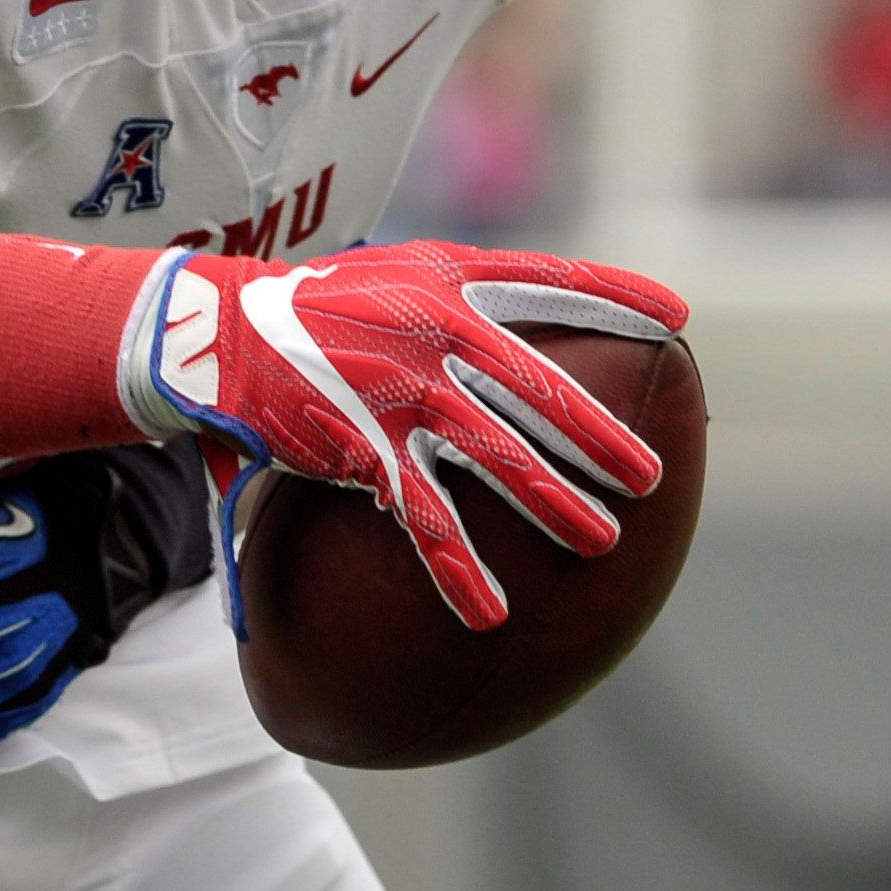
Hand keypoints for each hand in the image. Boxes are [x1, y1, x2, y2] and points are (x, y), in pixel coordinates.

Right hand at [127, 241, 688, 629]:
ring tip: (604, 543)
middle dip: (602, 432)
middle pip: (541, 382)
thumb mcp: (386, 280)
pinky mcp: (363, 443)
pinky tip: (490, 612)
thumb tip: (512, 337)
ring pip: (500, 453)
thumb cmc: (308, 312)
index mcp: (446, 278)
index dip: (616, 296)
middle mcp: (434, 325)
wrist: (214, 333)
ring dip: (556, 500)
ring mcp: (402, 386)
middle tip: (648, 476)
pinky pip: (423, 516)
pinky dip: (459, 567)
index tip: (676, 316)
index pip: (550, 279)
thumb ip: (450, 301)